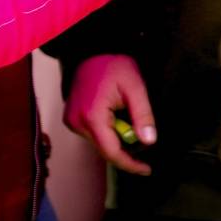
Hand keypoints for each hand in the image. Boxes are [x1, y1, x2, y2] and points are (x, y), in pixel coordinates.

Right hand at [62, 54, 155, 174]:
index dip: (130, 164)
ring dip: (115, 138)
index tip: (146, 169)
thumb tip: (149, 142)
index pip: (112, 152)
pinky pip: (92, 134)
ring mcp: (71, 120)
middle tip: (141, 134)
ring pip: (99, 143)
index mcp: (92, 116)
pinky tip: (114, 116)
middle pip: (105, 149)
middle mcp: (77, 122)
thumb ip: (143, 116)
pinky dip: (106, 131)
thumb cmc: (112, 65)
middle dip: (125, 148)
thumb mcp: (135, 88)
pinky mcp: (71, 118)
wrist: (91, 51)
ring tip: (125, 116)